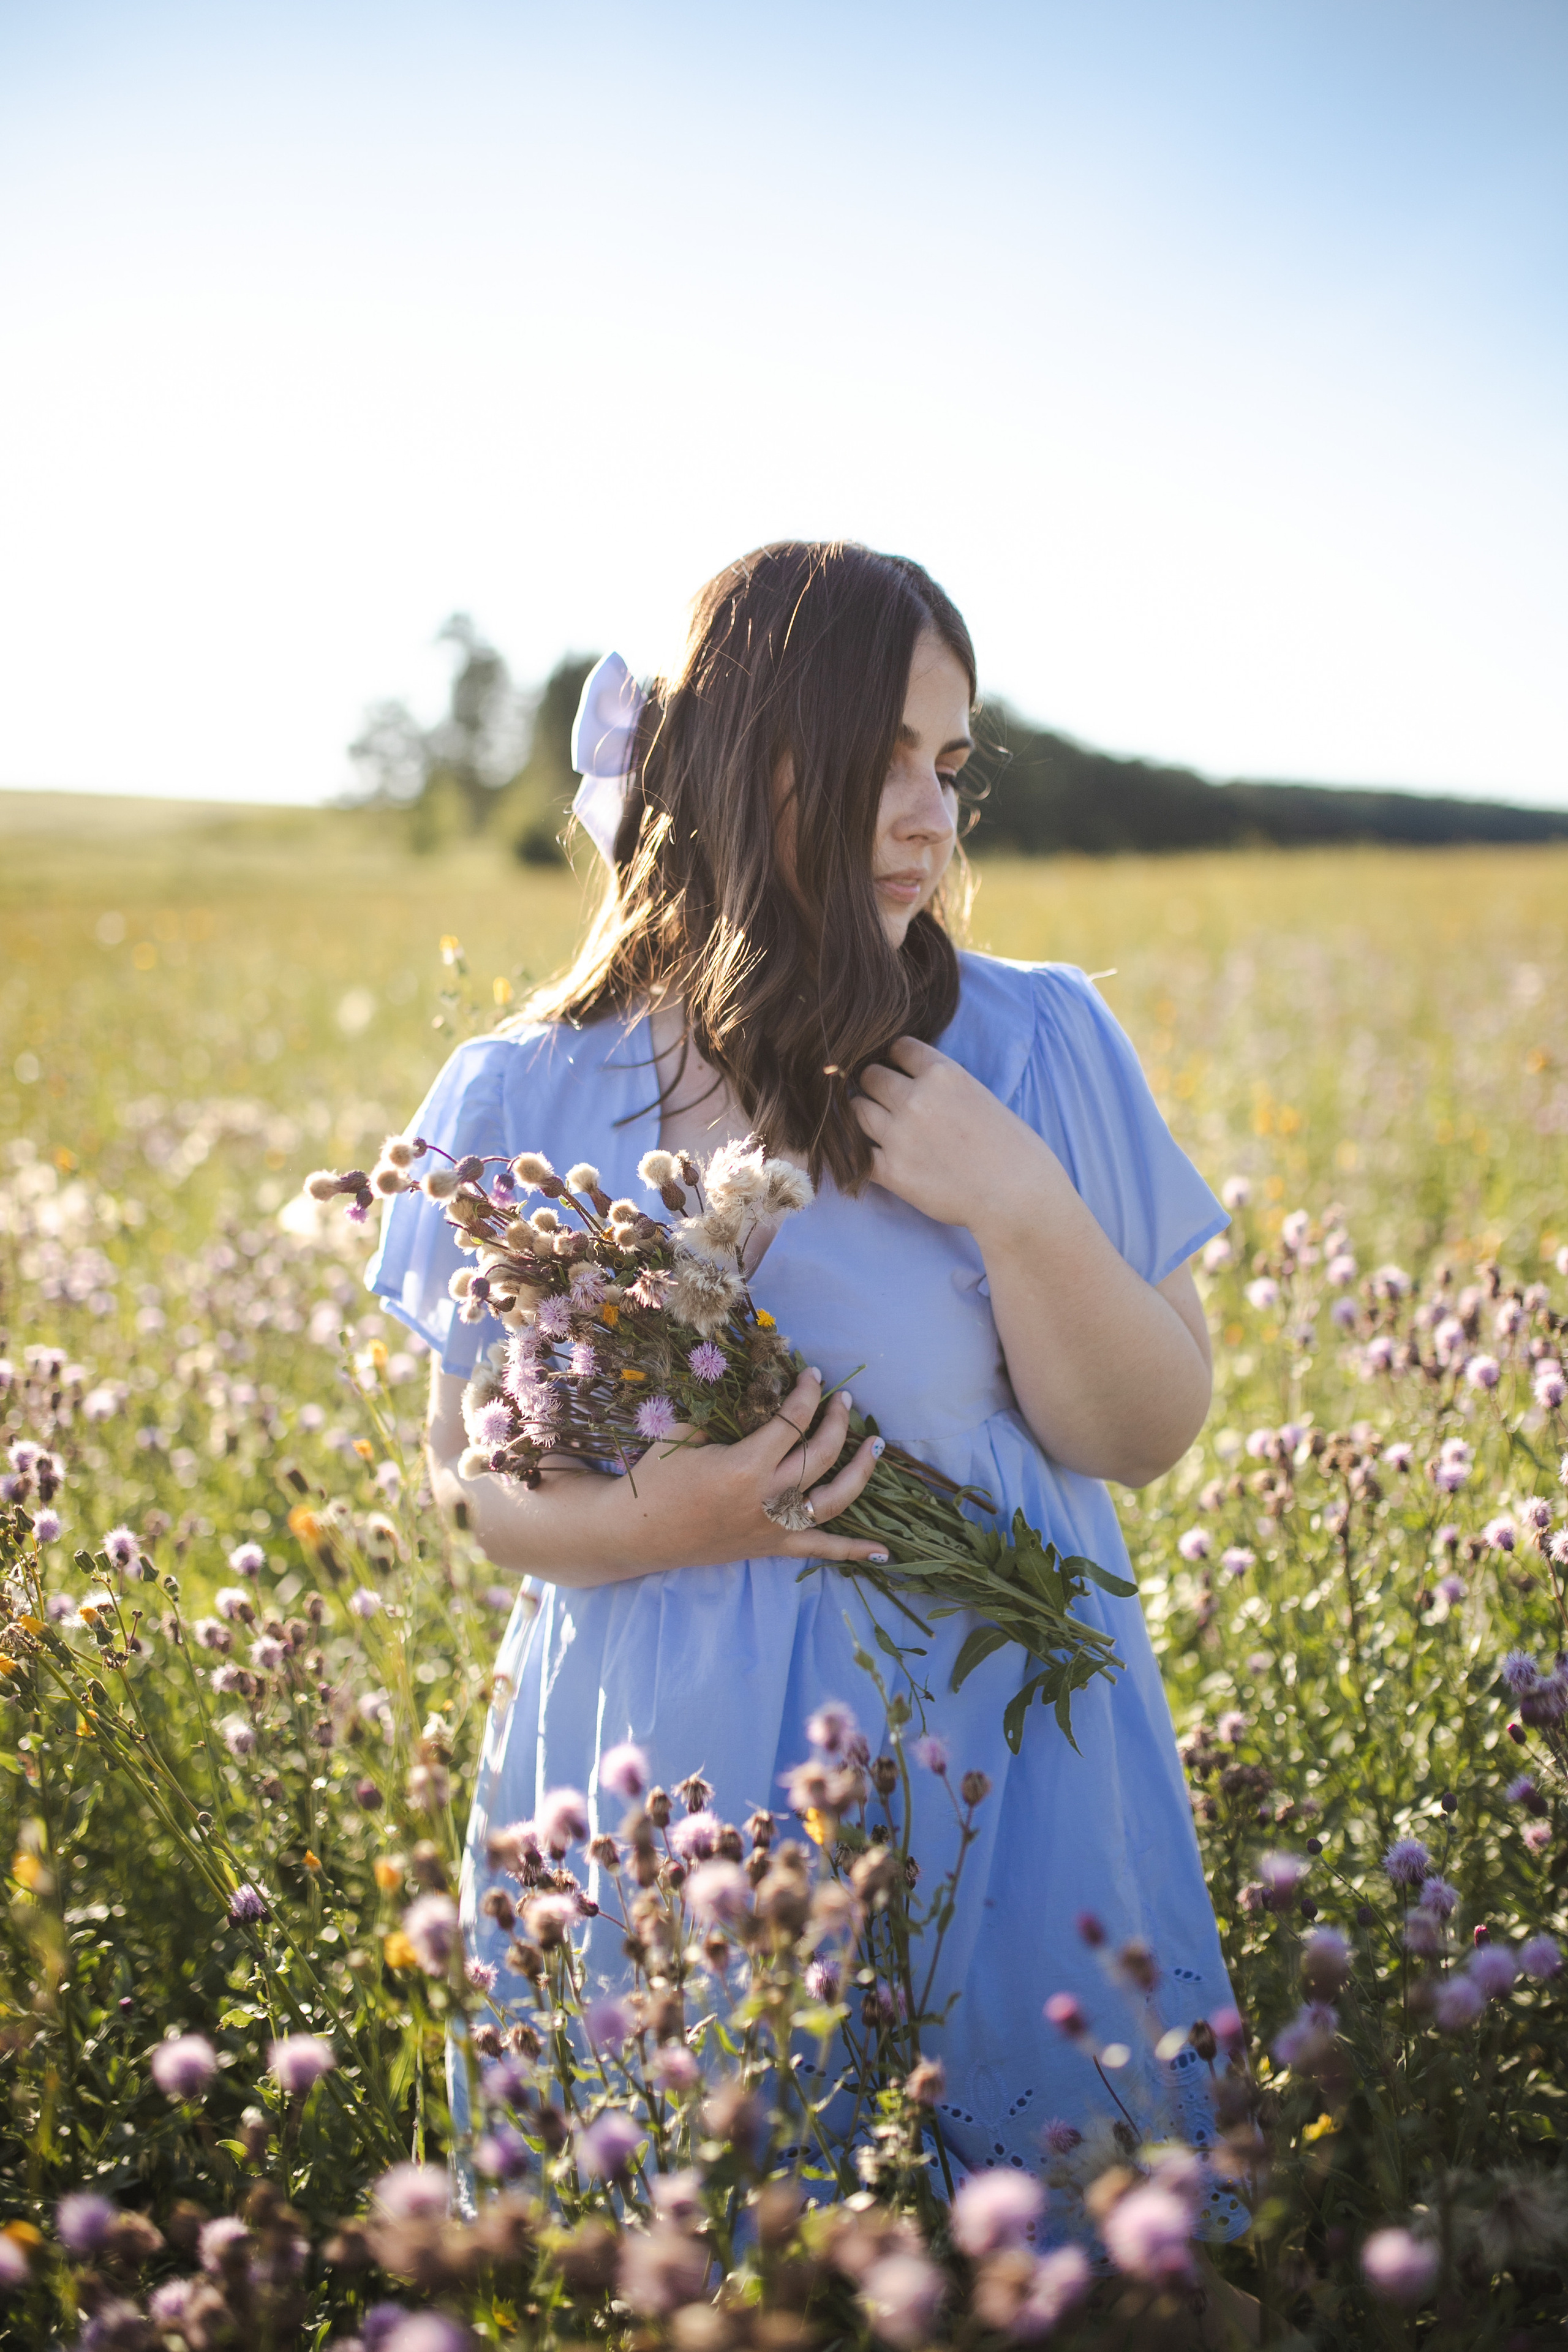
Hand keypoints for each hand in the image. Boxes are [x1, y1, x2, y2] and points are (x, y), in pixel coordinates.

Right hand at [608, 1367, 888, 1569]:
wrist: (635, 1533)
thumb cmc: (656, 1477)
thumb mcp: (686, 1433)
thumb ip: (724, 1414)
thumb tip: (759, 1393)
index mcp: (745, 1466)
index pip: (792, 1421)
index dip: (808, 1393)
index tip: (814, 1374)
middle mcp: (767, 1499)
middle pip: (821, 1455)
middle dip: (838, 1422)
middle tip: (845, 1401)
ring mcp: (773, 1527)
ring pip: (834, 1500)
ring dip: (861, 1472)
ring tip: (876, 1445)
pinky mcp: (770, 1547)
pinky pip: (819, 1550)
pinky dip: (852, 1550)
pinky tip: (884, 1551)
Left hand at [853, 1036, 1041, 1228]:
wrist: (1018, 1197)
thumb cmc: (1014, 1149)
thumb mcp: (982, 1096)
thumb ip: (947, 1086)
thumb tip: (921, 1083)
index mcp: (944, 1074)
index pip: (899, 1047)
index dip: (896, 1058)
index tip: (898, 1070)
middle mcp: (916, 1098)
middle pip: (870, 1076)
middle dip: (875, 1085)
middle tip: (883, 1100)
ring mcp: (899, 1135)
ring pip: (856, 1110)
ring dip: (863, 1115)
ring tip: (876, 1126)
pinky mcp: (891, 1171)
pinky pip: (855, 1154)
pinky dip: (858, 1155)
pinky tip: (869, 1156)